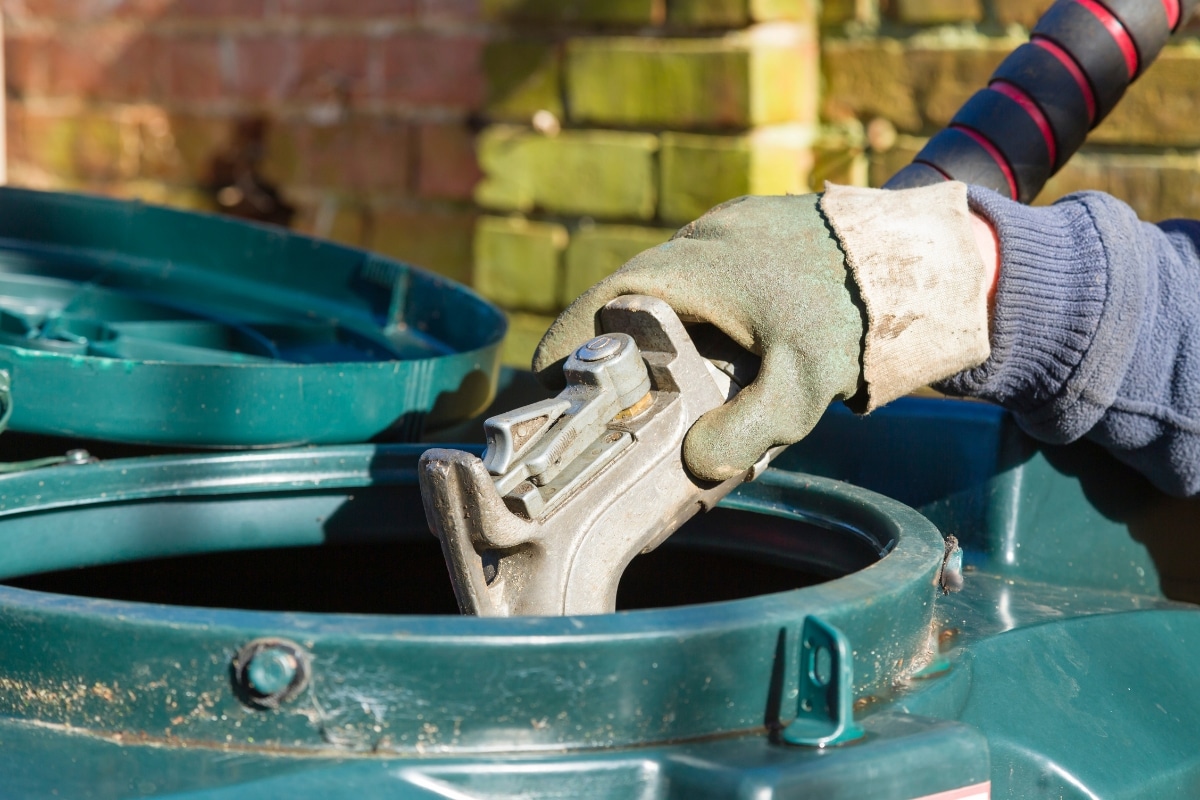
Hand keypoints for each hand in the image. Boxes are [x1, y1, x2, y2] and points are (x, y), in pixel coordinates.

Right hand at [533, 194, 865, 481]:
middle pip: (619, 303)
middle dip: (599, 353)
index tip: (540, 394)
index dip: (559, 353)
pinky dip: (683, 315)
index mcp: (683, 271)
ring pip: (660, 291)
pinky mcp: (747, 233)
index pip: (594, 311)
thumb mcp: (801, 387)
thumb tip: (693, 467)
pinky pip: (696, 279)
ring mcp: (719, 232)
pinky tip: (703, 352)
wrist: (914, 255)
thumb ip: (745, 431)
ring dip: (645, 334)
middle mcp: (690, 243)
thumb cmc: (853, 316)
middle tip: (590, 407)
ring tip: (645, 389)